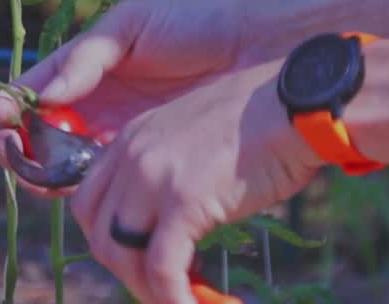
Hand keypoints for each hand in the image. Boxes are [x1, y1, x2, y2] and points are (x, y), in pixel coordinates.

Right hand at [0, 0, 253, 187]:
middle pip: (36, 136)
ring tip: (41, 169)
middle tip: (12, 148)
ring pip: (63, 163)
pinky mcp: (143, 163)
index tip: (3, 114)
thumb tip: (43, 95)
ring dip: (41, 170)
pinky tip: (81, 182)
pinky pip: (103, 180)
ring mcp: (115, 137)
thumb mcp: (130, 26)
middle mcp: (91, 107)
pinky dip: (84, 186)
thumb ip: (85, 57)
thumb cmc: (194, 26)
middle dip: (16, 146)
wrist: (253, 50)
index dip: (8, 106)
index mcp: (82, 71)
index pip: (30, 93)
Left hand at [68, 62, 322, 303]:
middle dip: (122, 268)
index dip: (109, 238)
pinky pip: (162, 268)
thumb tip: (174, 223)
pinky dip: (172, 298)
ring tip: (179, 299)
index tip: (138, 260)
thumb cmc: (264, 125)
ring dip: (146, 287)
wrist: (298, 104)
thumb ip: (173, 174)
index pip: (90, 200)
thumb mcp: (197, 141)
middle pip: (96, 229)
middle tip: (158, 287)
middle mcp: (133, 154)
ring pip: (120, 253)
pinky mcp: (183, 200)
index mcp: (132, 138)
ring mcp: (153, 175)